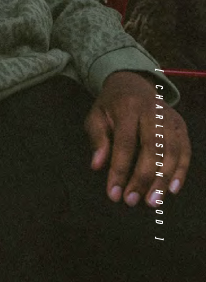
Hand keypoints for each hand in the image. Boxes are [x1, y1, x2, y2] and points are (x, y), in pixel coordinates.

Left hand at [85, 70, 190, 207]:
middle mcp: (152, 110)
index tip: (114, 193)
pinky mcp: (180, 125)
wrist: (132, 82)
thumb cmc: (111, 105)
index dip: (120, 170)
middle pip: (152, 148)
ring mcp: (169, 117)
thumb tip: (97, 165)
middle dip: (143, 178)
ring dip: (163, 179)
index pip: (125, 142)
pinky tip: (172, 189)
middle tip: (132, 201)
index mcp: (127, 106)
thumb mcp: (96, 115)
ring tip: (152, 201)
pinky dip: (181, 171)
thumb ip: (97, 139)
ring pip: (172, 151)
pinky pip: (185, 150)